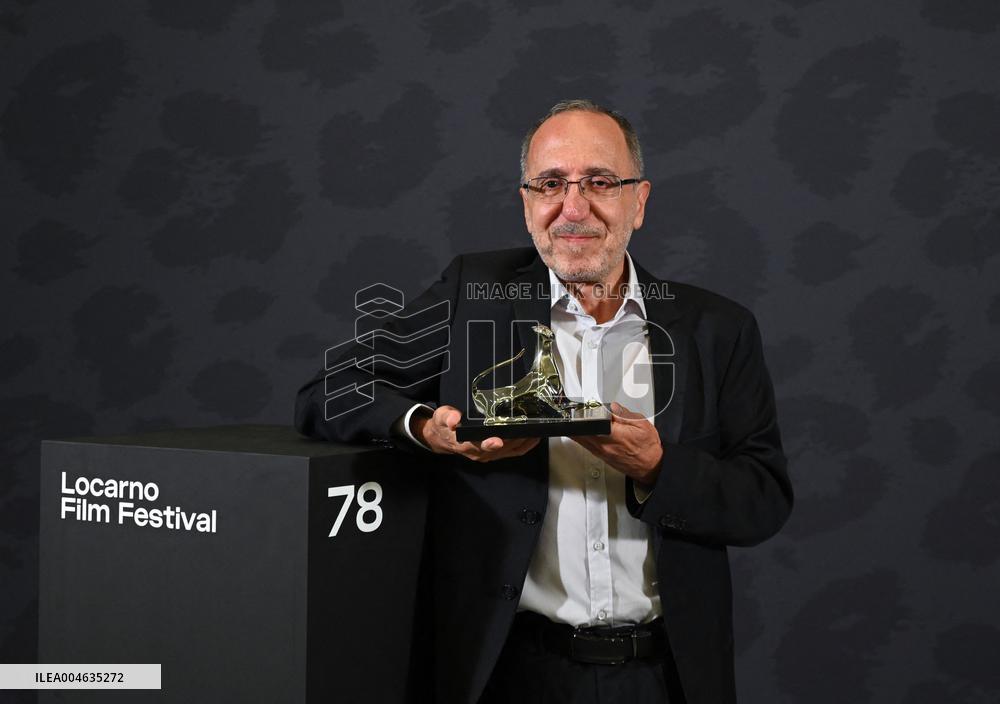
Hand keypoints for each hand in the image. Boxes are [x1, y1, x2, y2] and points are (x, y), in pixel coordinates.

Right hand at [412, 405, 539, 462]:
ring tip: (535, 429)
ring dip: (523, 441)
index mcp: (465, 443)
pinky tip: (534, 436)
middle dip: (514, 438)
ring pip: (510, 450)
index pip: (479, 445)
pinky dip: (525, 446)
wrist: (443, 438)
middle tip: (528, 426)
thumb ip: (447, 417)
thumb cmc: (444, 426)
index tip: (498, 440)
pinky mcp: (496, 454)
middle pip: (501, 447)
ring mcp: (489, 455)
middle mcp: (479, 452)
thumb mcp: (441, 417)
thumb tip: (453, 419)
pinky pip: (514, 452)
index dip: (489, 443)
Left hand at [572, 402, 662, 484]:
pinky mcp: (599, 456)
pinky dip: (582, 437)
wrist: (650, 466)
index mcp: (614, 435)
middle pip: (581, 431)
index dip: (588, 412)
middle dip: (580, 419)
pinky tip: (586, 431)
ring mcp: (600, 452)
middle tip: (586, 412)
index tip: (591, 406)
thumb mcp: (641, 424)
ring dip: (579, 428)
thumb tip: (612, 407)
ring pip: (580, 439)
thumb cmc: (647, 447)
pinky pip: (584, 445)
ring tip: (584, 420)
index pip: (592, 421)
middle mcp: (604, 445)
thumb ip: (624, 414)